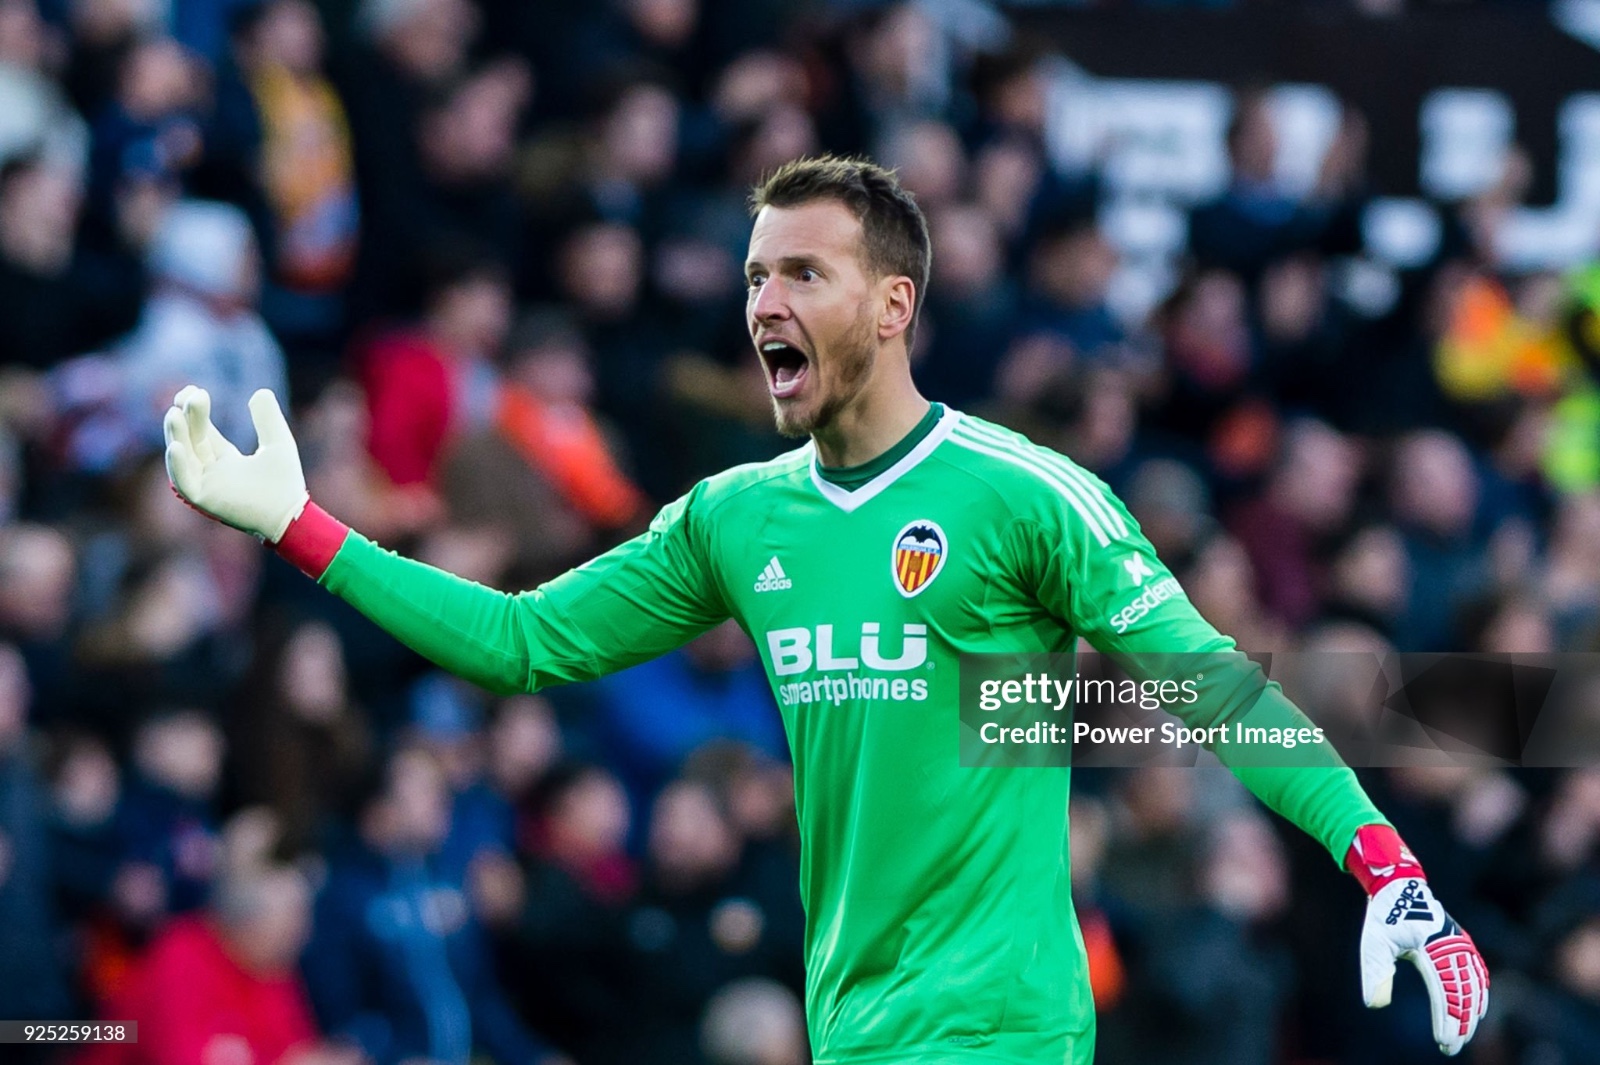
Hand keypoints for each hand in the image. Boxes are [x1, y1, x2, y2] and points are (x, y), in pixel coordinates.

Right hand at [163, 386, 307, 541]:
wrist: (291, 513)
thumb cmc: (285, 482)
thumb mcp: (277, 441)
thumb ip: (267, 418)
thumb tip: (260, 392)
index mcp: (226, 460)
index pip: (202, 432)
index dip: (195, 412)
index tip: (194, 391)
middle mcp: (212, 472)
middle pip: (190, 440)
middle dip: (186, 418)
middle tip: (189, 395)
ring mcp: (207, 486)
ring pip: (183, 458)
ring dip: (176, 436)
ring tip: (174, 413)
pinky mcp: (205, 501)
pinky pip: (184, 482)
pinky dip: (178, 465)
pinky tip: (176, 446)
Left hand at [1350, 825, 1488, 1055]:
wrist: (1399, 886)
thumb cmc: (1384, 916)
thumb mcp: (1373, 944)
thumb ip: (1374, 973)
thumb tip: (1374, 1005)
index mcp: (1432, 947)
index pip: (1444, 991)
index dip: (1447, 1019)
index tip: (1444, 1041)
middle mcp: (1451, 946)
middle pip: (1462, 992)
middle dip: (1460, 1023)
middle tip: (1453, 1046)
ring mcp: (1459, 943)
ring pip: (1473, 984)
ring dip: (1470, 1011)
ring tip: (1465, 1034)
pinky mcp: (1460, 942)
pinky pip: (1476, 970)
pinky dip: (1479, 991)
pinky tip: (1477, 1009)